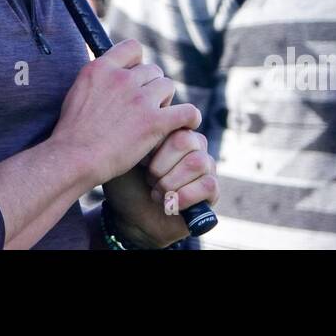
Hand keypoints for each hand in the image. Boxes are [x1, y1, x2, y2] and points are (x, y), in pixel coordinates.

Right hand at [50, 39, 200, 190]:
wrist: (75, 157)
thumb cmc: (73, 132)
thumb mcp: (78, 90)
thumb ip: (98, 78)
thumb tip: (109, 74)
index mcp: (102, 68)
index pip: (133, 48)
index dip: (138, 62)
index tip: (135, 78)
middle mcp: (122, 78)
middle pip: (153, 70)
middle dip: (151, 86)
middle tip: (145, 107)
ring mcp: (139, 99)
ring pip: (168, 86)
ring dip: (165, 100)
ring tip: (157, 117)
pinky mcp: (154, 122)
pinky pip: (186, 111)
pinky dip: (190, 117)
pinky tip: (189, 123)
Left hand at [102, 127, 217, 248]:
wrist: (129, 216)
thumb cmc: (125, 182)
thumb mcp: (123, 155)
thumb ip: (136, 133)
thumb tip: (150, 118)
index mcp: (172, 129)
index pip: (172, 120)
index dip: (153, 144)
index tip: (140, 161)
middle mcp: (193, 144)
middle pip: (185, 140)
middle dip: (160, 165)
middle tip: (148, 179)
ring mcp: (205, 165)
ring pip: (197, 162)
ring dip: (170, 183)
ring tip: (156, 193)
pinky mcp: (211, 189)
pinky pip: (208, 184)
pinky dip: (184, 197)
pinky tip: (169, 203)